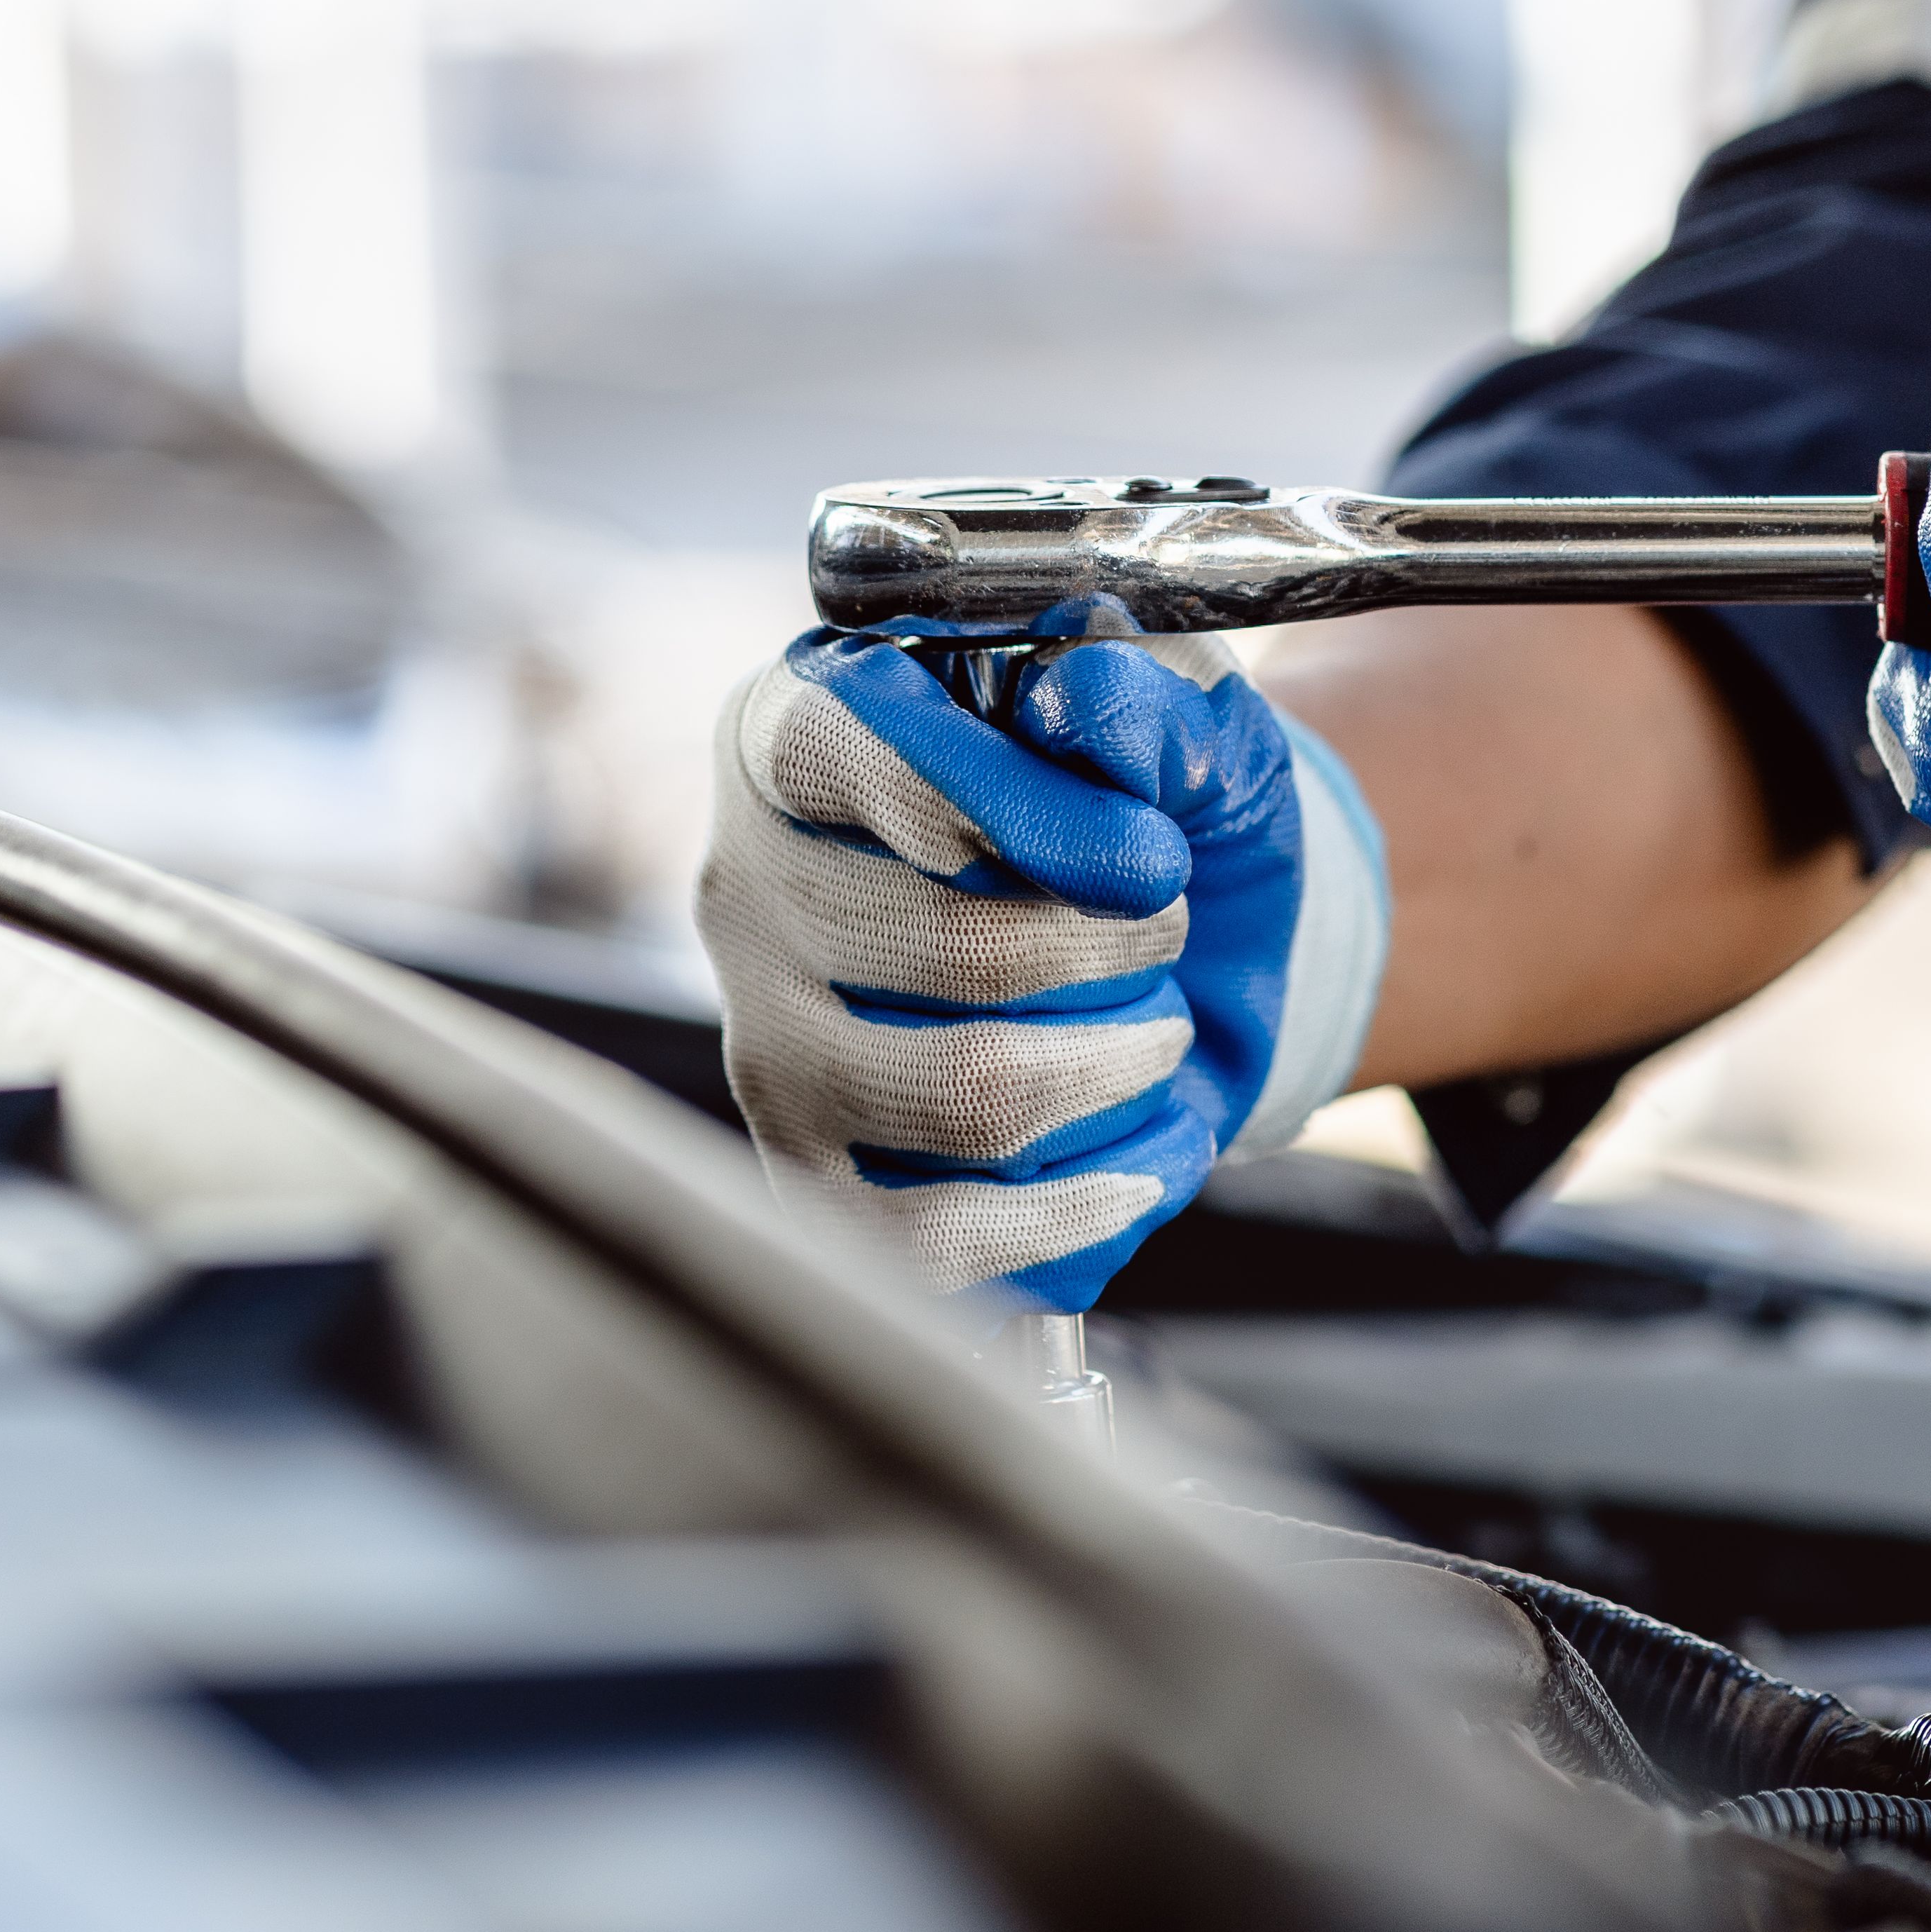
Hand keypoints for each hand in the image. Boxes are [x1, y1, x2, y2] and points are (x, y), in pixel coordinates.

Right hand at [697, 620, 1388, 1306]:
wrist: (1177, 941)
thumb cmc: (1149, 807)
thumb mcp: (1175, 714)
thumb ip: (1139, 695)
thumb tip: (1081, 714)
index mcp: (805, 732)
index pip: (870, 757)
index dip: (1027, 811)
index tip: (1153, 854)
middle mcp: (753, 886)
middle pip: (946, 946)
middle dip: (1113, 949)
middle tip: (1172, 933)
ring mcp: (769, 1044)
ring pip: (964, 1094)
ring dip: (1115, 1070)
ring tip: (1163, 1034)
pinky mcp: (810, 1176)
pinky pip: (933, 1236)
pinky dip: (1074, 1211)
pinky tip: (1142, 1162)